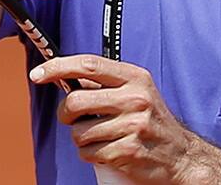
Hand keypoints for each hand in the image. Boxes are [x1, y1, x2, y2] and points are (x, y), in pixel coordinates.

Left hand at [30, 55, 197, 183]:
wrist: (181, 155)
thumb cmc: (152, 120)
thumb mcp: (136, 91)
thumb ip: (105, 83)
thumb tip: (62, 76)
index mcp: (134, 77)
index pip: (88, 65)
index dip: (58, 67)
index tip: (38, 74)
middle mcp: (135, 98)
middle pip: (76, 102)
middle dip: (66, 114)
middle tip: (73, 118)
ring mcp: (133, 125)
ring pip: (79, 132)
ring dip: (81, 138)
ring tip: (100, 136)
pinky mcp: (128, 151)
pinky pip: (89, 153)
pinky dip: (91, 154)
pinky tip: (107, 150)